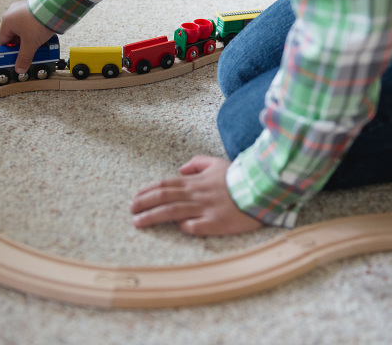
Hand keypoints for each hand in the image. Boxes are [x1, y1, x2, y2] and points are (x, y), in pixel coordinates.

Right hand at [0, 0, 54, 73]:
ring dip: (29, 39)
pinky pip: (31, 23)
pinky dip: (35, 31)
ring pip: (23, 30)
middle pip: (14, 36)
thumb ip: (24, 57)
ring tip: (37, 46)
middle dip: (21, 46)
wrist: (55, 6)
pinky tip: (42, 37)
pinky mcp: (33, 9)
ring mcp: (23, 9)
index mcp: (7, 21)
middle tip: (27, 54)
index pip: (3, 41)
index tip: (13, 59)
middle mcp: (13, 13)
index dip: (8, 52)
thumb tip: (19, 68)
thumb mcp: (30, 43)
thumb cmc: (39, 21)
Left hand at [130, 155, 262, 235]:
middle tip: (130, 210)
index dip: (148, 191)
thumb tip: (181, 168)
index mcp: (195, 181)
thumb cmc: (239, 177)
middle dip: (144, 203)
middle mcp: (197, 194)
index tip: (135, 198)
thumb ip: (198, 163)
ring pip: (173, 211)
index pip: (165, 184)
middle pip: (164, 197)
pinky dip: (185, 227)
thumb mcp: (217, 163)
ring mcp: (206, 208)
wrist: (262, 186)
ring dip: (153, 216)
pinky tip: (176, 229)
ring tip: (138, 222)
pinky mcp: (217, 222)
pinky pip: (197, 226)